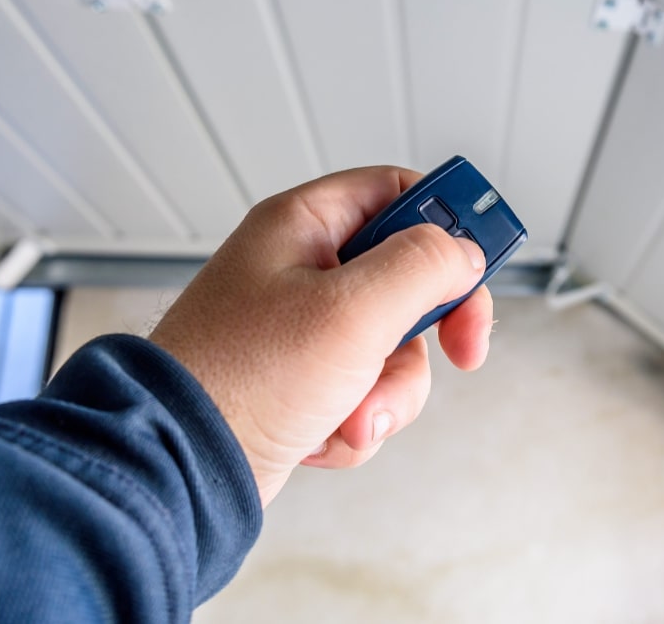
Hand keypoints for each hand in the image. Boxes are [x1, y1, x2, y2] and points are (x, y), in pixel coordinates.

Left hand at [150, 166, 492, 505]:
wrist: (179, 470)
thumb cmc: (241, 379)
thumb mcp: (353, 309)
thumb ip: (423, 266)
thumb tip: (464, 252)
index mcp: (304, 226)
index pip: (398, 192)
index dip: (448, 220)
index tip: (483, 258)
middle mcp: (304, 270)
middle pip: (410, 276)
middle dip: (430, 329)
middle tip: (461, 349)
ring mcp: (305, 329)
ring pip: (396, 345)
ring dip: (390, 389)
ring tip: (352, 413)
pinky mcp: (305, 381)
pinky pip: (368, 389)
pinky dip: (359, 419)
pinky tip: (326, 433)